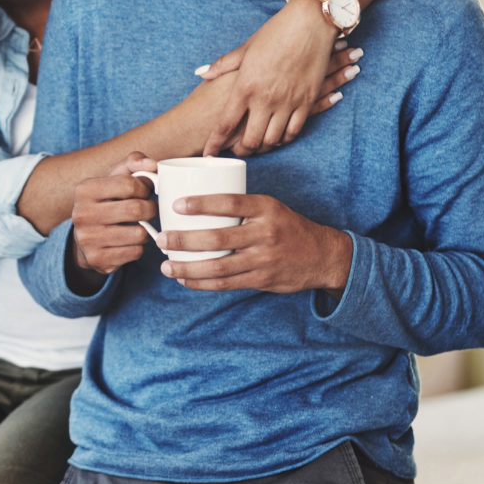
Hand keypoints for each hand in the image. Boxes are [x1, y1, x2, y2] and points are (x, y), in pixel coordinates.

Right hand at [70, 152, 157, 278]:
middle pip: (135, 209)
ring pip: (138, 234)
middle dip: (151, 209)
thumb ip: (133, 163)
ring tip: (140, 226)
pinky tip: (130, 241)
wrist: (85, 238)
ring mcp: (88, 239)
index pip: (129, 184)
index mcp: (85, 189)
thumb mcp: (113, 178)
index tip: (145, 191)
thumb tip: (153, 165)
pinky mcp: (98, 259)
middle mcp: (82, 214)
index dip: (144, 187)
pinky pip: (135, 252)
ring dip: (146, 230)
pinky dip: (139, 247)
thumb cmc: (106, 201)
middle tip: (150, 210)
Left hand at [155, 192, 352, 294]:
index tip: (177, 205)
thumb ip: (240, 206)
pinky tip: (185, 279)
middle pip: (218, 238)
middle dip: (184, 240)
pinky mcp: (261, 280)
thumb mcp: (269, 207)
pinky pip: (226, 284)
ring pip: (219, 267)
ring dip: (188, 268)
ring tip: (166, 266)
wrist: (321, 255)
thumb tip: (196, 199)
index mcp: (265, 208)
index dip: (202, 203)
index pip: (230, 202)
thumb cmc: (286, 226)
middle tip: (161, 239)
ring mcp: (263, 259)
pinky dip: (202, 283)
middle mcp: (265, 233)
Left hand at [198, 0, 360, 155]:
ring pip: (273, 139)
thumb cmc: (276, 32)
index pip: (225, 124)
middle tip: (236, 151)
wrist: (310, 22)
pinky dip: (285, 138)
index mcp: (245, 86)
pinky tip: (279, 137)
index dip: (214, 144)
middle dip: (241, 150)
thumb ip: (223, 65)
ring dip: (263, 146)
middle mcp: (265, 98)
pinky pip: (294, 130)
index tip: (208, 155)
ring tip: (257, 146)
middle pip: (250, 139)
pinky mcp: (307, 100)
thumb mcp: (246, 48)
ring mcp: (288, 101)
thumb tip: (202, 73)